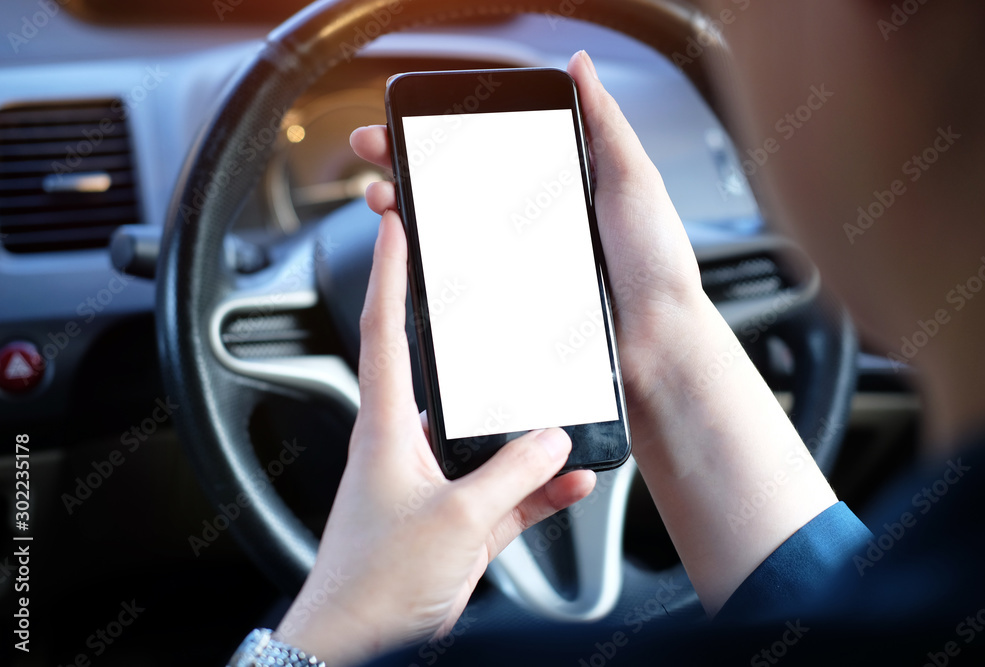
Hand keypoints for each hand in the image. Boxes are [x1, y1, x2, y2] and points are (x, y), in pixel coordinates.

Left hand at [272, 187, 595, 664]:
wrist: (357, 644)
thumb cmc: (374, 581)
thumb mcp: (455, 521)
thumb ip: (511, 475)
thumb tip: (551, 439)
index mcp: (387, 428)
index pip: (384, 332)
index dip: (391, 275)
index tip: (398, 226)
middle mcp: (408, 448)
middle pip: (451, 384)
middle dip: (489, 358)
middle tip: (517, 323)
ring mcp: (435, 486)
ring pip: (491, 445)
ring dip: (529, 440)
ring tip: (570, 424)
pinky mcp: (456, 523)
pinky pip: (507, 493)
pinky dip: (539, 488)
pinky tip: (572, 482)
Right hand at [350, 51, 707, 423]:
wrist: (659, 342)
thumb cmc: (655, 263)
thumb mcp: (633, 180)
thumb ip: (604, 123)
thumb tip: (580, 64)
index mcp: (557, 187)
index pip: (486, 150)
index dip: (441, 133)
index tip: (404, 120)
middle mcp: (529, 224)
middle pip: (454, 188)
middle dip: (406, 167)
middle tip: (375, 152)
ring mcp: (515, 265)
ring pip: (448, 235)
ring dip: (406, 214)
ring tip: (386, 201)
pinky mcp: (508, 305)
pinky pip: (460, 285)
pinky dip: (426, 268)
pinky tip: (408, 253)